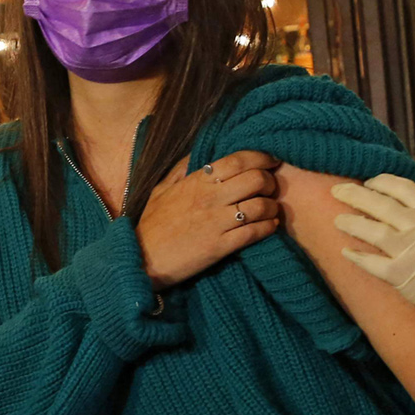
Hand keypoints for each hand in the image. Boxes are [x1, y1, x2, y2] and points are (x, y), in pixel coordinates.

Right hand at [134, 150, 279, 289]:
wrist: (141, 260)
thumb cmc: (151, 225)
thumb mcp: (161, 190)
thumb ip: (180, 169)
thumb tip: (199, 153)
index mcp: (196, 181)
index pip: (237, 160)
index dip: (261, 157)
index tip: (271, 160)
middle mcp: (209, 198)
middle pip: (256, 179)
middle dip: (270, 181)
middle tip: (270, 187)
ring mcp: (216, 223)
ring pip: (261, 206)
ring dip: (273, 206)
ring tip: (271, 209)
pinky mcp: (220, 247)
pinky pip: (255, 232)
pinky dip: (269, 227)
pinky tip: (270, 226)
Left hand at [331, 176, 414, 389]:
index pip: (400, 187)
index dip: (380, 182)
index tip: (369, 182)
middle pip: (377, 203)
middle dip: (354, 195)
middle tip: (336, 191)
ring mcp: (408, 252)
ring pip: (368, 231)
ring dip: (349, 223)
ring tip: (337, 220)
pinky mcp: (401, 278)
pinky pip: (370, 264)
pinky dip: (355, 256)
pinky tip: (345, 252)